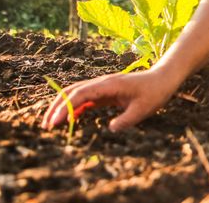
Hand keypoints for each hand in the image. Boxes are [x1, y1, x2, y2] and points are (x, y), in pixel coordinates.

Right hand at [41, 68, 179, 132]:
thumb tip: (110, 129)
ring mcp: (103, 87)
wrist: (163, 79)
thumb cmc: (155, 92)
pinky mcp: (106, 92)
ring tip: (51, 124)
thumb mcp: (143, 109)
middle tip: (45, 125)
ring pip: (76, 94)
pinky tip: (69, 120)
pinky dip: (74, 108)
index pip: (80, 94)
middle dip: (56, 107)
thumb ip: (127, 120)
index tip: (54, 122)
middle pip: (71, 91)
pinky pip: (86, 99)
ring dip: (62, 107)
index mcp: (108, 85)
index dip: (65, 108)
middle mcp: (102, 83)